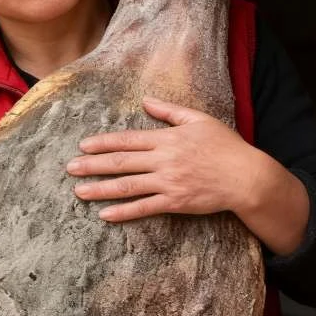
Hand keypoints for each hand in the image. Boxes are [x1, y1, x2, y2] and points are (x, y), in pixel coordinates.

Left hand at [66, 96, 256, 221]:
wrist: (246, 177)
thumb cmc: (225, 146)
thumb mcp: (199, 120)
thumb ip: (170, 111)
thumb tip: (146, 100)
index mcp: (167, 139)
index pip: (128, 140)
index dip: (103, 143)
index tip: (83, 146)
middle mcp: (163, 160)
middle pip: (121, 162)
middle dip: (92, 165)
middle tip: (69, 168)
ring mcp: (168, 183)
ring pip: (127, 186)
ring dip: (100, 189)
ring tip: (79, 191)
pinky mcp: (175, 202)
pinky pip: (144, 208)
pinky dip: (123, 212)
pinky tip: (105, 215)